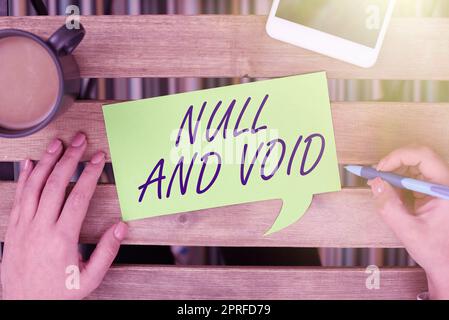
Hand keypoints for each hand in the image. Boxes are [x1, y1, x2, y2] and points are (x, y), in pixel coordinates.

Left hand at [1, 133, 127, 299]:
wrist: (22, 306)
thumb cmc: (57, 294)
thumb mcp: (89, 279)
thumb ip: (107, 252)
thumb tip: (122, 227)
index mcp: (62, 238)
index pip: (78, 197)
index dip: (90, 174)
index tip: (98, 158)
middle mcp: (40, 228)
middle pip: (55, 185)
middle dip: (69, 159)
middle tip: (79, 140)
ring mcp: (23, 227)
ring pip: (34, 186)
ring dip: (46, 162)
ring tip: (57, 144)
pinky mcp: (12, 229)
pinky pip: (18, 197)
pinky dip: (25, 177)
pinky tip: (31, 163)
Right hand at [368, 145, 448, 299]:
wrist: (446, 264)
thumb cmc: (435, 251)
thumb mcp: (408, 231)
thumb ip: (390, 207)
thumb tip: (375, 183)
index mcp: (444, 189)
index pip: (423, 157)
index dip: (399, 157)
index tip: (380, 169)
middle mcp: (442, 184)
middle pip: (417, 158)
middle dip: (393, 163)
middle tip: (374, 175)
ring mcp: (436, 187)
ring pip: (413, 166)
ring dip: (393, 173)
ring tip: (377, 185)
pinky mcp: (429, 192)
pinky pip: (411, 178)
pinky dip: (395, 182)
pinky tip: (387, 193)